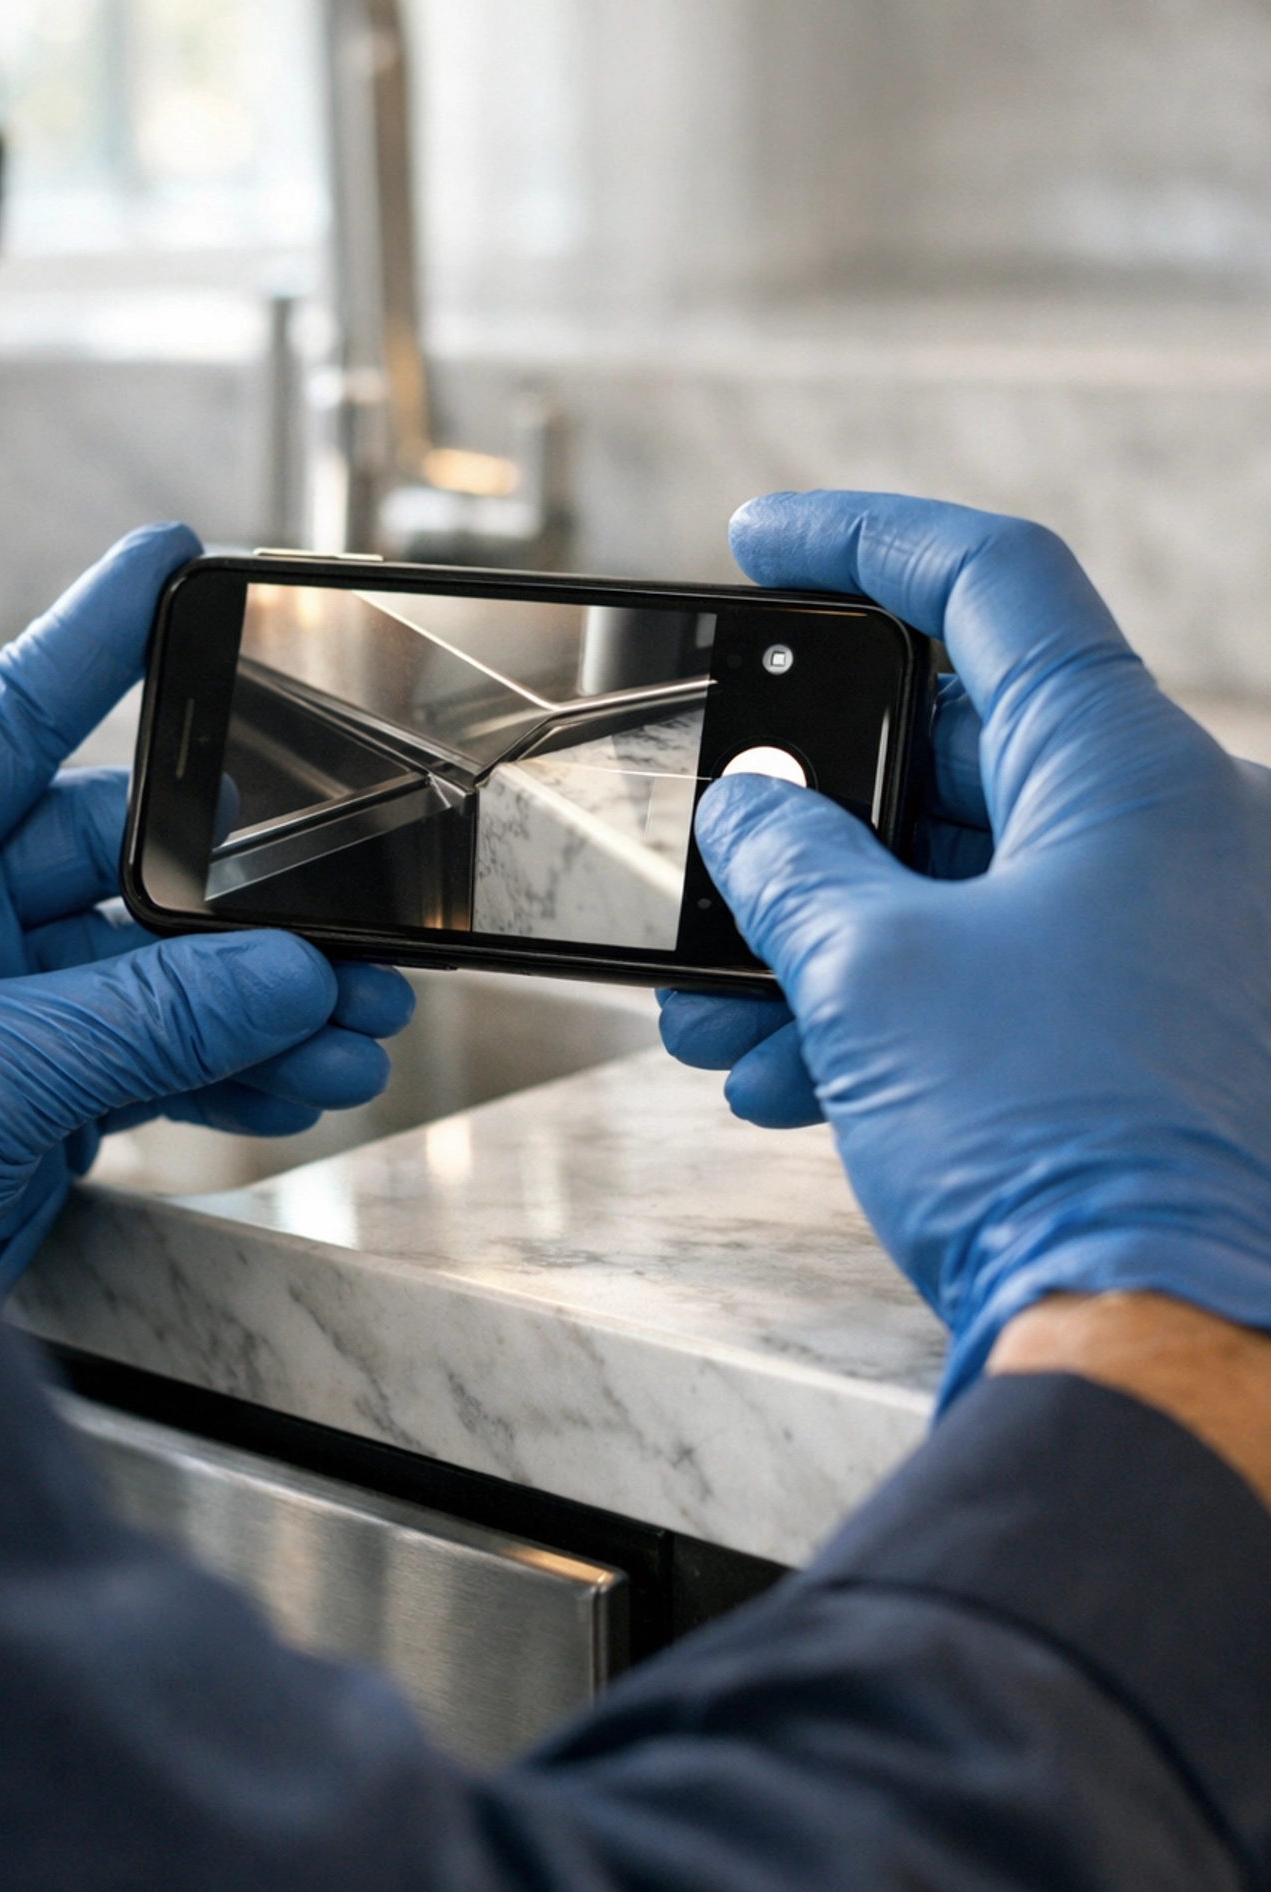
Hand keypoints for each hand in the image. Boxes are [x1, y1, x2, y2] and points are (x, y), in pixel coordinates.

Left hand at [0, 525, 413, 1281]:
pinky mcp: (26, 1097)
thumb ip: (147, 1022)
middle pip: (125, 864)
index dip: (98, 634)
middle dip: (249, 901)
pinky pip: (151, 1061)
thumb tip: (294, 980)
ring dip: (262, 1005)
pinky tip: (302, 1085)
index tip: (171, 557)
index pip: (15, 714)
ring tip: (360, 1027)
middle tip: (350, 917)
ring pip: (156, 978)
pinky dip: (229, 1077)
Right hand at [661, 492, 1270, 1399]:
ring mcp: (1171, 942)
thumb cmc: (1053, 1144)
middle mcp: (1177, 838)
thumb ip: (791, 863)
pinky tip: (787, 1074)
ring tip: (715, 1006)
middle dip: (813, 805)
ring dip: (827, 931)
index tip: (765, 541)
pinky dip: (893, 1001)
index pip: (996, 582)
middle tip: (713, 834)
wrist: (1165, 1353)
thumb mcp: (871, 976)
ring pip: (971, 881)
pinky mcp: (1149, 1037)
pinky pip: (1006, 971)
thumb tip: (752, 811)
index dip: (866, 538)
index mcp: (1135, 772)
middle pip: (967, 749)